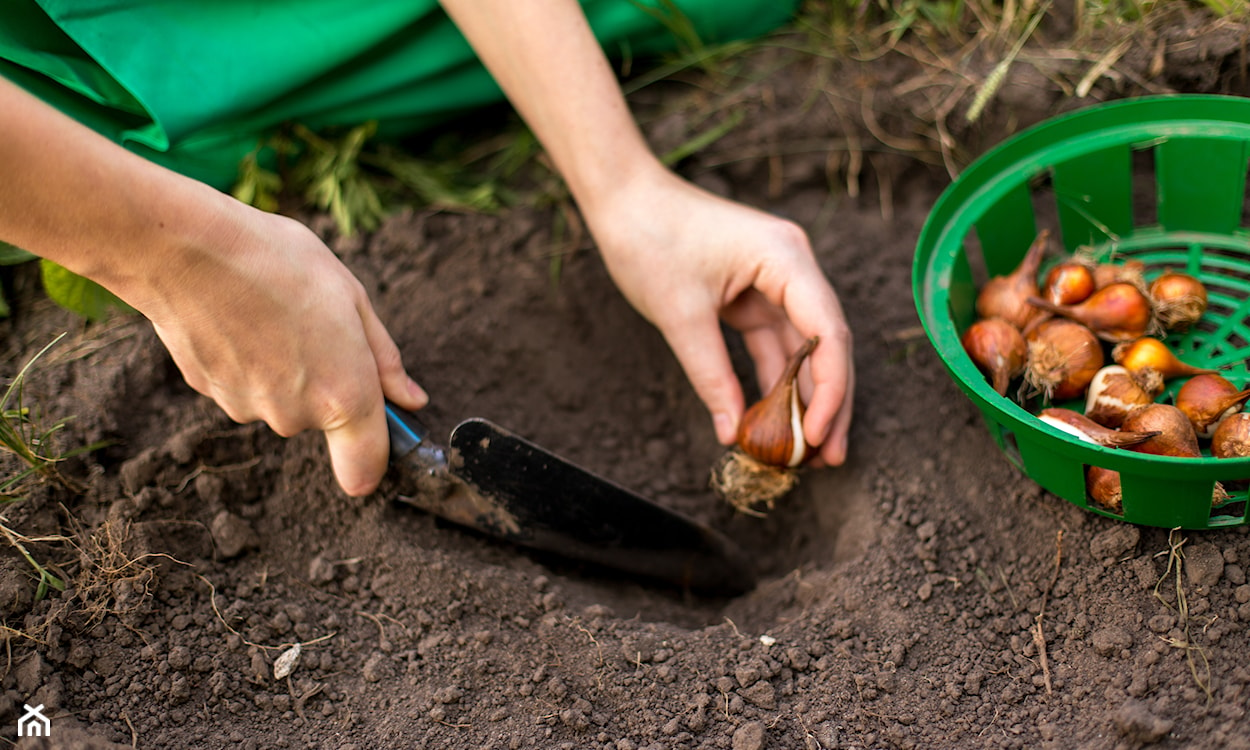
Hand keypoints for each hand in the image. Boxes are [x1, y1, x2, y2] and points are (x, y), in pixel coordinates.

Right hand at [131, 202, 427, 495]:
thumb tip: (410, 401)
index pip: (365, 469)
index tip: (381, 432)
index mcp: (345, 395)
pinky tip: (238, 316)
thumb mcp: (353, 298)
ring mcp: (250, 408)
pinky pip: (244, 384)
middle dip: (326, 380)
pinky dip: (247, 358)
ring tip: (271, 311)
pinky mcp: (211, 394)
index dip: (377, 459)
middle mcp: (297, 416)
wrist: (186, 249)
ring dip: (284, 367)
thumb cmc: (279, 263)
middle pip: (323, 418)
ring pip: (281, 398)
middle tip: (314, 323)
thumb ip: (385, 360)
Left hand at [586, 166, 853, 465]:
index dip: (832, 389)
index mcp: (786, 257)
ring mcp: (775, 281)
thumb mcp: (680, 314)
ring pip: (802, 350)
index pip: (828, 331)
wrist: (622, 198)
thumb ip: (711, 375)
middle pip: (826, 344)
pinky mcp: (754, 294)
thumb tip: (731, 432)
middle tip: (829, 458)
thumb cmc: (650, 239)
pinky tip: (775, 421)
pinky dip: (774, 381)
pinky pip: (773, 345)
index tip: (821, 436)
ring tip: (807, 452)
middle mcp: (792, 267)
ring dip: (804, 398)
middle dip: (829, 403)